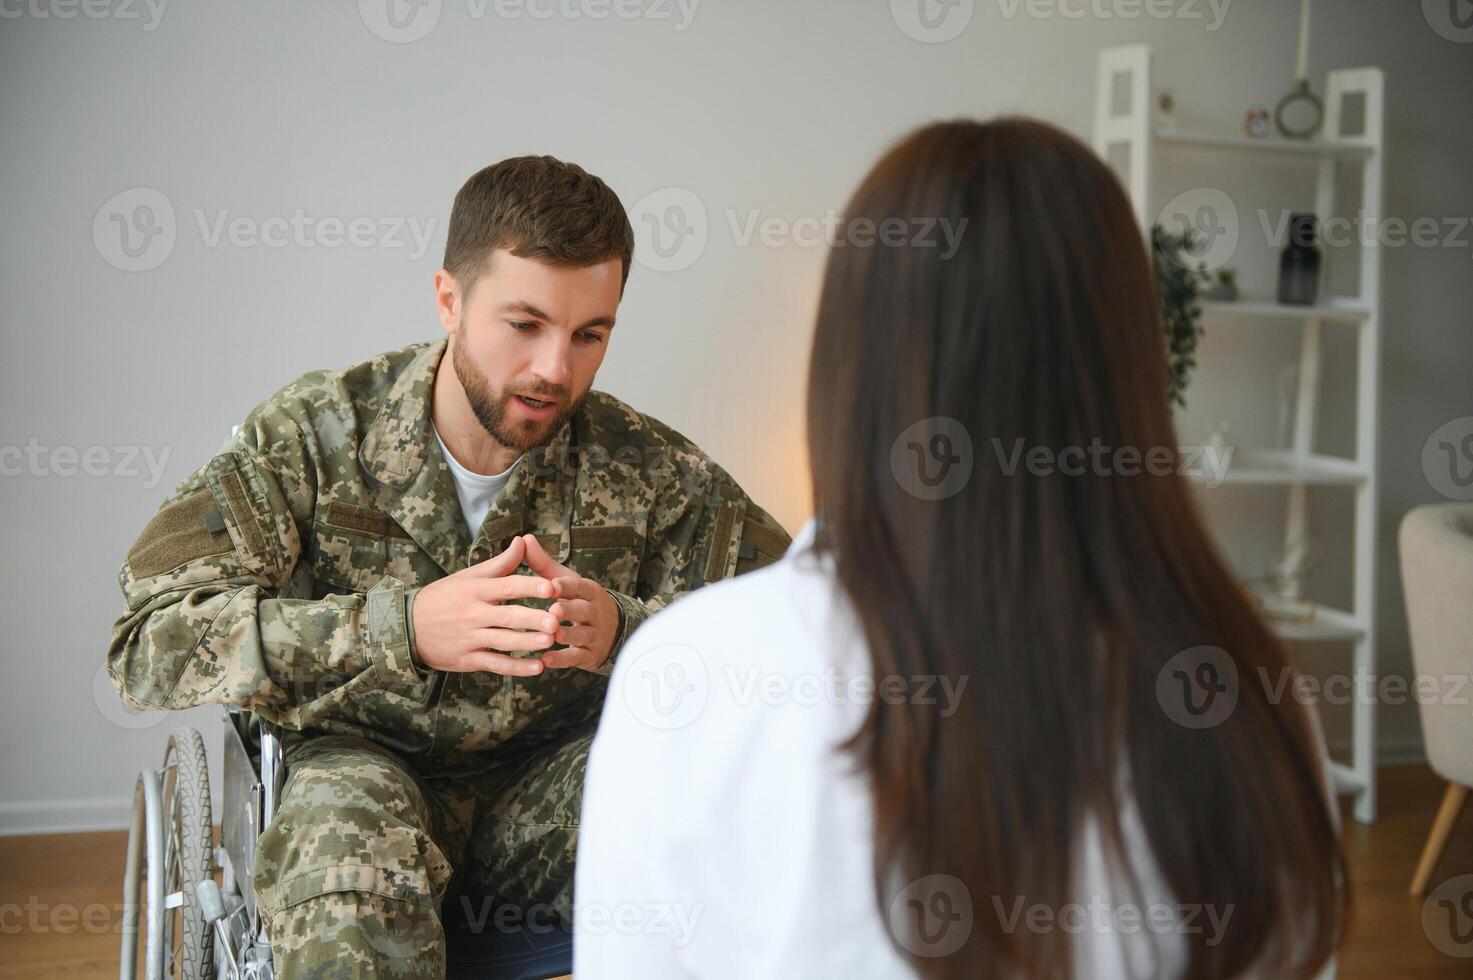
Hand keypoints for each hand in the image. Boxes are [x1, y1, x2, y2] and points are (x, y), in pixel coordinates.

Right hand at [410, 536, 562, 676]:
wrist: (407, 626)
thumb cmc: (445, 597)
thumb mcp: (468, 577)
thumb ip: (500, 563)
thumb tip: (523, 541)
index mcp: (475, 590)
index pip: (506, 586)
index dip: (529, 587)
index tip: (552, 587)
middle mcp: (473, 614)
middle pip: (507, 616)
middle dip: (532, 618)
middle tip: (557, 620)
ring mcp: (469, 638)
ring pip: (503, 641)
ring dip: (527, 643)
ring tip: (551, 642)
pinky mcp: (467, 659)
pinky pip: (494, 664)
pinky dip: (515, 668)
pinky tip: (537, 668)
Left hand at [521, 533, 619, 670]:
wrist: (612, 630)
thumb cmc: (579, 600)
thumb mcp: (565, 580)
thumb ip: (543, 563)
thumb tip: (523, 538)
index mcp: (588, 590)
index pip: (578, 586)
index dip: (565, 587)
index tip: (550, 586)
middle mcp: (594, 611)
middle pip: (582, 610)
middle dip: (569, 611)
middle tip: (553, 611)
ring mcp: (594, 634)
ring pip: (581, 635)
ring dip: (567, 636)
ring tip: (552, 636)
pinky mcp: (590, 654)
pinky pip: (576, 657)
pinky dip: (561, 660)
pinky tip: (545, 661)